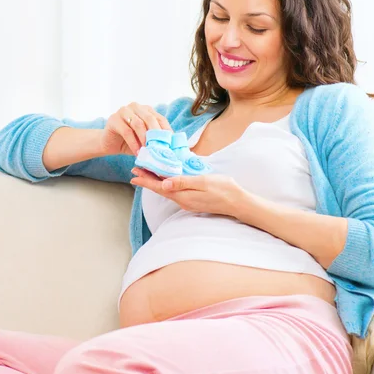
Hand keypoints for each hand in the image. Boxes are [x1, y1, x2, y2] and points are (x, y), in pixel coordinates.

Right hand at [100, 103, 171, 155]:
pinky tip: (138, 153)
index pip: (160, 118)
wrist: (109, 143)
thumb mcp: (145, 140)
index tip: (171, 145)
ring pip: (138, 124)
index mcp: (146, 110)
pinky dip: (134, 143)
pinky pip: (127, 131)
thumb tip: (173, 148)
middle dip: (156, 135)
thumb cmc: (129, 142)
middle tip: (161, 149)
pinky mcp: (114, 119)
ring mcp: (124, 111)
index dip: (166, 131)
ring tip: (149, 152)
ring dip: (145, 139)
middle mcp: (136, 107)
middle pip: (150, 119)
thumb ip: (156, 140)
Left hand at [130, 168, 247, 217]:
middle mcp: (182, 201)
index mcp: (183, 196)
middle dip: (147, 180)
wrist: (238, 202)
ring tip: (147, 173)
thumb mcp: (202, 182)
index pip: (159, 187)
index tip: (134, 174)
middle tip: (136, 171)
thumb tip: (164, 182)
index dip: (146, 180)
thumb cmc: (223, 190)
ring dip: (156, 182)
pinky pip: (175, 191)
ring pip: (167, 190)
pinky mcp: (193, 201)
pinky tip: (166, 179)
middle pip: (160, 189)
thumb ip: (183, 182)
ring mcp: (188, 202)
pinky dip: (167, 184)